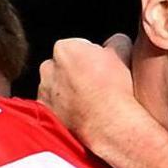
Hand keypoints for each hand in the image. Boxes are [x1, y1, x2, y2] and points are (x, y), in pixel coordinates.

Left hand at [37, 38, 160, 151]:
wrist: (109, 125)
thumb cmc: (115, 90)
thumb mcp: (123, 53)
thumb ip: (116, 41)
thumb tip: (115, 41)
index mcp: (65, 48)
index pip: (78, 47)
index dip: (92, 58)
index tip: (102, 69)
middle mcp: (48, 68)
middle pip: (63, 66)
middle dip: (76, 74)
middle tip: (96, 86)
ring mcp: (44, 92)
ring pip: (57, 87)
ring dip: (69, 92)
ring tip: (90, 103)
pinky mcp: (44, 114)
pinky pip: (53, 107)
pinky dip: (63, 110)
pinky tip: (81, 115)